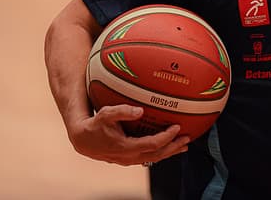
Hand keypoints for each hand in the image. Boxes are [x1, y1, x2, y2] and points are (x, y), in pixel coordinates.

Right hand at [68, 104, 189, 165]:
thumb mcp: (105, 114)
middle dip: (173, 147)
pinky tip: (168, 147)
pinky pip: (148, 157)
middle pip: (157, 155)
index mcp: (126, 147)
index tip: (177, 127)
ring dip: (169, 152)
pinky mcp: (128, 158)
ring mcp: (129, 160)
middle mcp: (129, 156)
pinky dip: (160, 153)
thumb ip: (122, 111)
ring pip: (153, 158)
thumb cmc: (95, 125)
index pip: (152, 144)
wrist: (83, 140)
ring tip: (184, 146)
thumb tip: (139, 110)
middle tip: (187, 139)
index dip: (166, 137)